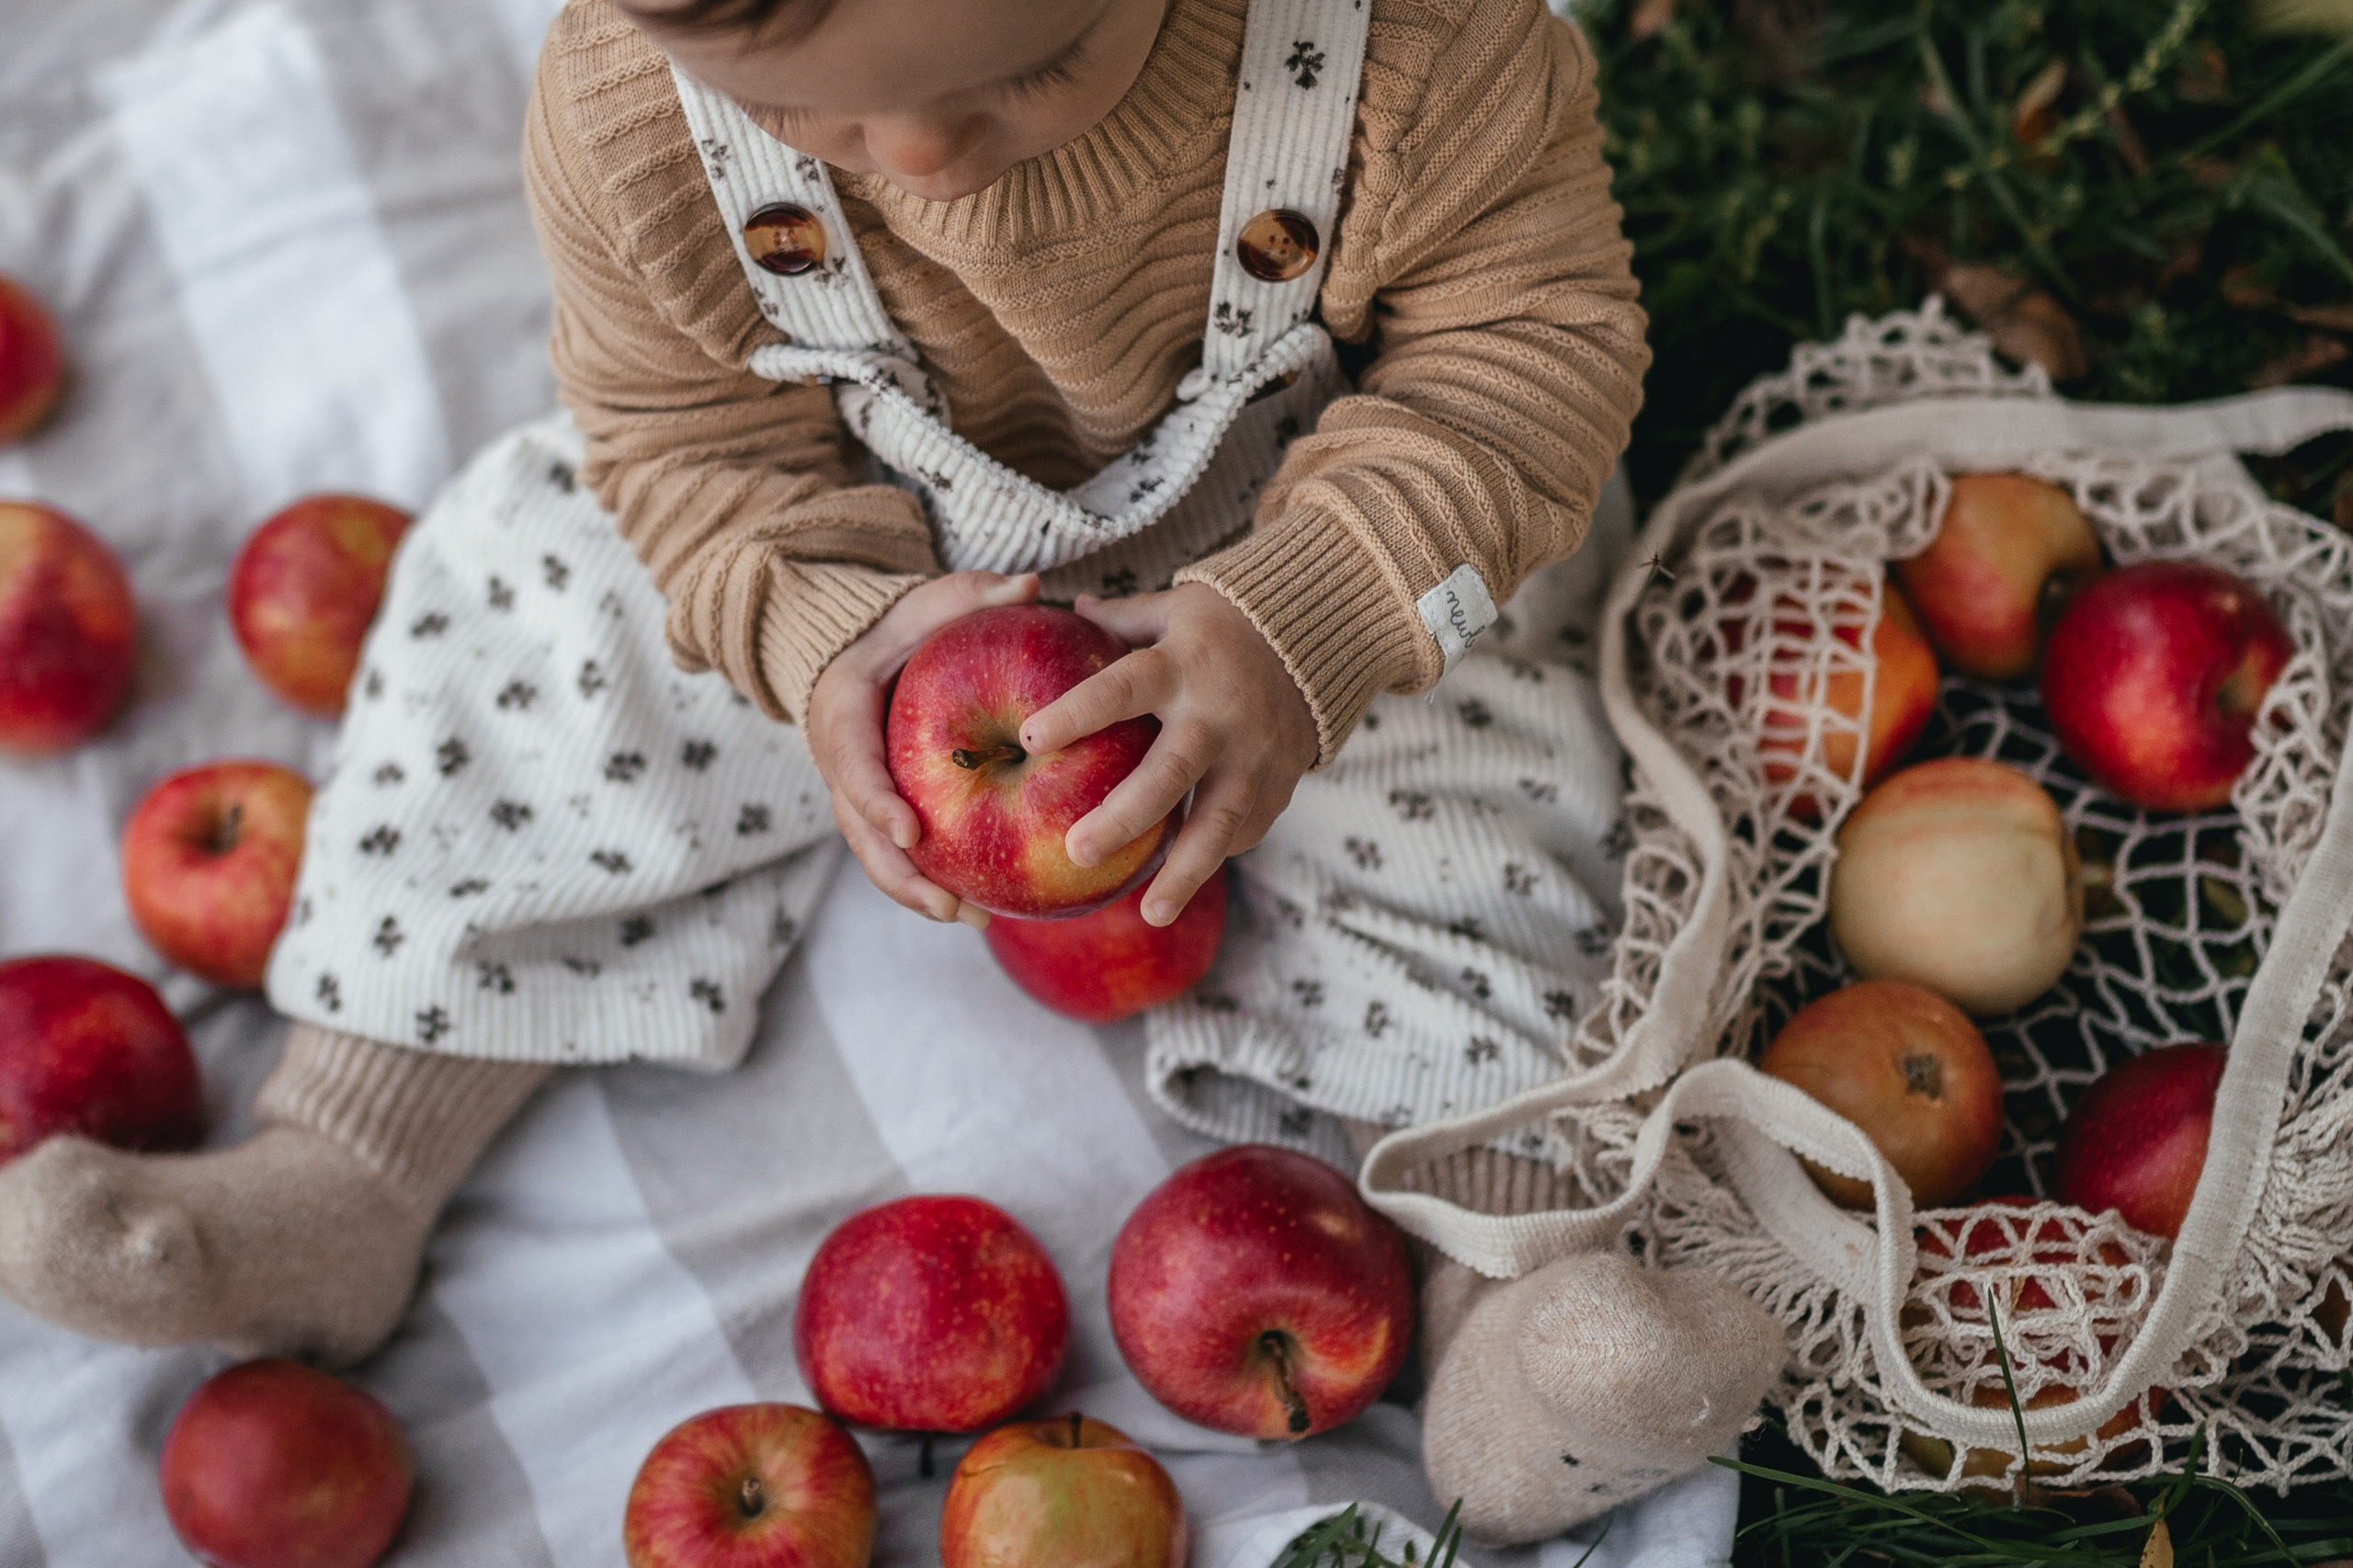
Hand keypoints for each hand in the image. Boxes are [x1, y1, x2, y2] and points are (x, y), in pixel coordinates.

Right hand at [805, 571, 1039, 926]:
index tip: (910, 832)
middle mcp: (842, 764)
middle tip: (952, 904)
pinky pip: (900, 854)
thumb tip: (1032, 584)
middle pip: (860, 832)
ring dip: (918, 892)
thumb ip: (975, 594)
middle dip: (901, 875)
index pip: (854, 767)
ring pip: (877, 855)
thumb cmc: (903, 625)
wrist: (864, 649)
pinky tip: (984, 905)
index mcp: (844, 715)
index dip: (876, 802)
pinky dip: (932, 880)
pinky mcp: (881, 810)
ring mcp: (858, 794)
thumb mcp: (932, 601)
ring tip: (974, 918)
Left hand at [1020, 582, 1317, 926]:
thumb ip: (1120, 619)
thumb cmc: (1225, 627)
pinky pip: (1245, 829)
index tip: (1030, 741)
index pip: (1121, 689)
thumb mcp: (1174, 609)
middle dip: (1125, 817)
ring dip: (1186, 871)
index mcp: (1180, 667)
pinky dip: (1214, 856)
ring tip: (1152, 913)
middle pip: (1169, 773)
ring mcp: (1254, 754)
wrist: (1320, 639)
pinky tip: (1181, 884)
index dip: (1078, 713)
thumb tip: (1064, 608)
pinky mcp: (1280, 784)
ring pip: (1219, 820)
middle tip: (1077, 852)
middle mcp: (1218, 715)